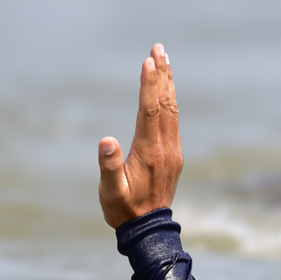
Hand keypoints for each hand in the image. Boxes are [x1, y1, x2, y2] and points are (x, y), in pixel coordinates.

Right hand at [98, 43, 182, 228]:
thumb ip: (110, 166)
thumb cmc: (124, 210)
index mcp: (149, 151)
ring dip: (168, 83)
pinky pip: (174, 119)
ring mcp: (172, 150)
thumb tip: (106, 141)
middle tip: (159, 48)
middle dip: (162, 74)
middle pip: (165, 103)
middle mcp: (165, 147)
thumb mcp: (111, 191)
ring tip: (164, 60)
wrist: (149, 230)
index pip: (150, 110)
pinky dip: (170, 100)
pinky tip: (168, 91)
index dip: (149, 84)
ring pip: (172, 109)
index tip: (148, 61)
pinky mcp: (174, 155)